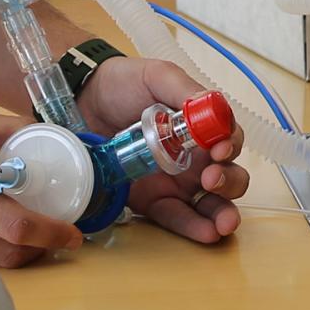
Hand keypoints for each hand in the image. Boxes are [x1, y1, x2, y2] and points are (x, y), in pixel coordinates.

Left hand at [78, 52, 248, 243]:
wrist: (79, 102)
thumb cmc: (121, 84)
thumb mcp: (156, 76)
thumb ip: (184, 89)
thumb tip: (210, 105)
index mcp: (199, 127)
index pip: (228, 139)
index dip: (230, 145)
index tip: (219, 150)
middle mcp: (194, 156)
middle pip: (229, 175)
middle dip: (230, 182)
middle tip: (211, 180)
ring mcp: (174, 182)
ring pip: (211, 203)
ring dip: (222, 213)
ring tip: (222, 222)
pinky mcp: (152, 201)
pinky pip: (177, 217)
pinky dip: (194, 228)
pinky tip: (207, 233)